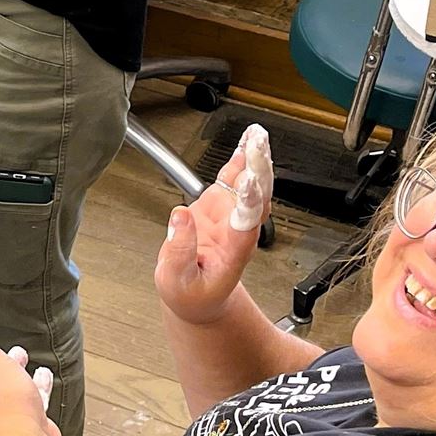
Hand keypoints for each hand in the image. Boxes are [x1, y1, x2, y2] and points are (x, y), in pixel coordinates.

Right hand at [153, 124, 270, 326]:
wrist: (200, 300)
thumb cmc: (192, 294)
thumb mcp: (176, 281)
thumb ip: (178, 250)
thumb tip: (179, 215)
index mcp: (233, 252)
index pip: (246, 225)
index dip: (249, 202)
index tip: (247, 182)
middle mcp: (239, 230)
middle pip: (257, 198)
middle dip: (258, 170)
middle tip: (257, 146)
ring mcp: (231, 214)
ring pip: (251, 183)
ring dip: (255, 159)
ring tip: (256, 135)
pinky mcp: (220, 205)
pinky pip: (235, 178)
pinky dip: (242, 159)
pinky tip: (247, 140)